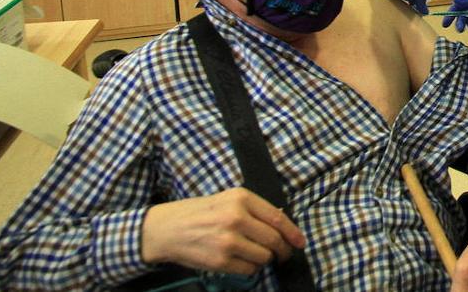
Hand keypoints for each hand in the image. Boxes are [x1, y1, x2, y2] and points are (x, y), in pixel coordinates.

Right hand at [141, 188, 305, 275]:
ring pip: (264, 257)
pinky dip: (251, 268)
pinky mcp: (220, 260)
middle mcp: (237, 218)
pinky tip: (243, 261)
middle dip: (283, 250)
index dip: (294, 233)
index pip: (278, 219)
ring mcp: (228, 241)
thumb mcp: (228, 199)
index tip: (300, 242)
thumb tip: (283, 224)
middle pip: (274, 240)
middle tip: (283, 254)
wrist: (167, 229)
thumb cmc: (199, 212)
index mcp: (241, 198)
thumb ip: (254, 209)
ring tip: (257, 255)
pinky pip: (249, 269)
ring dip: (265, 259)